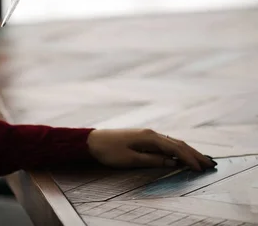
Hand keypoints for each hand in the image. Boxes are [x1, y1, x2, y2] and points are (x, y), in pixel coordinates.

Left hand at [87, 129, 216, 170]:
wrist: (92, 141)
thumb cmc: (109, 151)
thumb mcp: (130, 159)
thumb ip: (152, 160)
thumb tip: (172, 163)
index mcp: (149, 138)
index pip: (175, 148)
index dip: (189, 159)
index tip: (201, 168)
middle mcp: (151, 134)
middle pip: (177, 144)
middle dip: (194, 154)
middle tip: (209, 164)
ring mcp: (147, 135)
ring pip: (172, 143)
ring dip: (187, 151)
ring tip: (201, 160)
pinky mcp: (143, 138)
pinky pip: (165, 144)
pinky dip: (177, 150)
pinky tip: (181, 155)